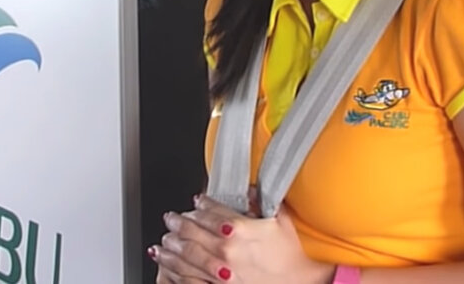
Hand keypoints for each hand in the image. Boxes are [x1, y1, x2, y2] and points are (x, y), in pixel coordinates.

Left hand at [152, 195, 334, 283]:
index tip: (196, 201)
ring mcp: (221, 272)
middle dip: (177, 223)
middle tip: (170, 218)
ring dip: (170, 246)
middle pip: (191, 232)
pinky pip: (189, 279)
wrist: (300, 282)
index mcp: (239, 229)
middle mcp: (226, 250)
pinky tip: (167, 266)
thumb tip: (249, 188)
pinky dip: (174, 271)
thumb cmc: (293, 254)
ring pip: (185, 255)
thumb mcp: (281, 219)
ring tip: (163, 241)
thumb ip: (262, 200)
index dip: (200, 204)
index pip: (210, 211)